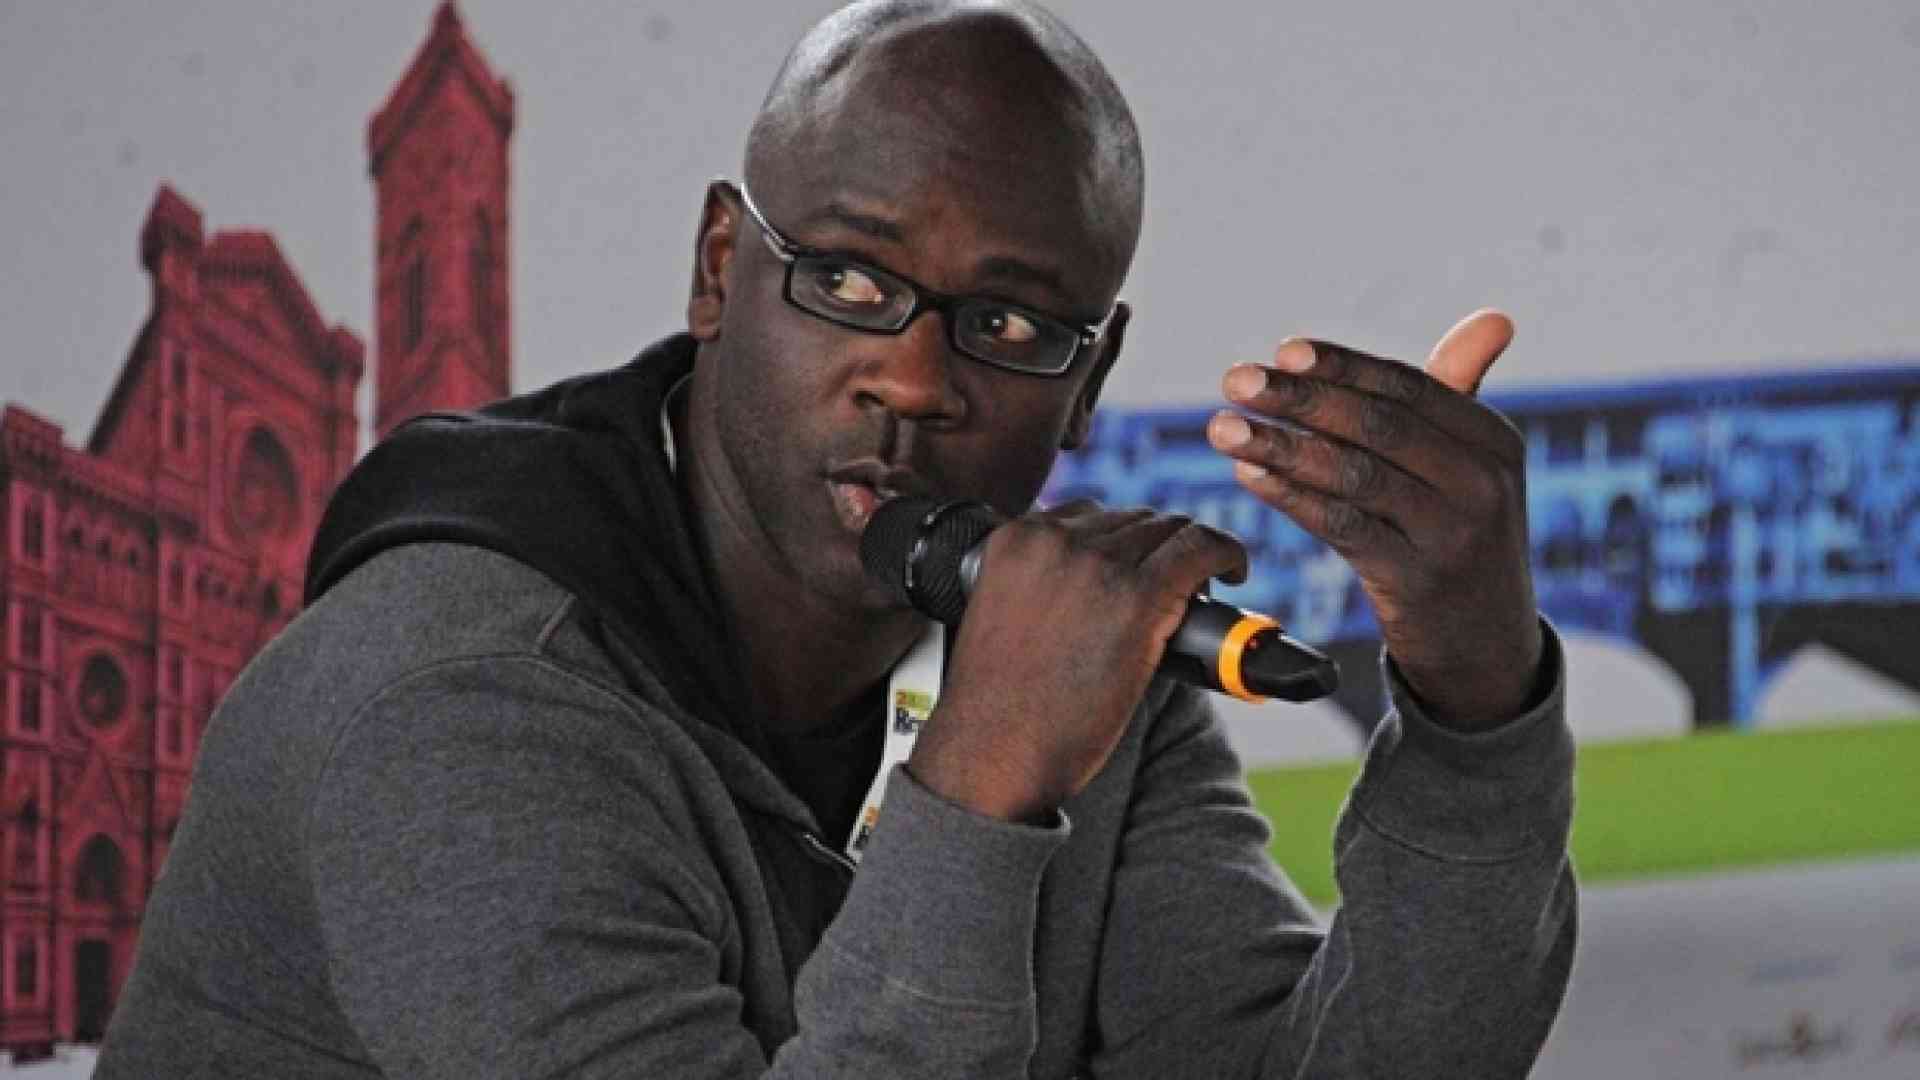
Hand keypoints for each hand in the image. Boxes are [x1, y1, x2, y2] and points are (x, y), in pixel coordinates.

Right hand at [908, 502, 1246, 821]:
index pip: (1086, 515)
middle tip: (1174, 587)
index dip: (1121, 542)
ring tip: (1202, 586)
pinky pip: (1201, 549)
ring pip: (1170, 531)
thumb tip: (1097, 583)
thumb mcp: (1000, 616)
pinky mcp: (1138, 596)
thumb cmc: (1000, 707)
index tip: (1135, 567)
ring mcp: (1097, 565)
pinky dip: (1226, 553)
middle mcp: (1054, 541)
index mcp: (1015, 540)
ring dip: (1191, 554)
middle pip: (1133, 521)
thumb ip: (1037, 584)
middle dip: (1157, 549)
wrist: (996, 756)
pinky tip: (1233, 571)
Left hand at [1206, 310, 1542, 730]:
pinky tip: (1249, 475)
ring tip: (1223, 427)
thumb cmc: (1460, 535)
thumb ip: (1459, 396)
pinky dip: (1291, 497)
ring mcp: (1451, 535)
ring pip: (1354, 475)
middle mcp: (1482, 483)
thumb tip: (1492, 318)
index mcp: (1494, 441)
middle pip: (1378, 425)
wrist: (1485, 645)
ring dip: (1280, 446)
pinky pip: (1341, 527)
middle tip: (1236, 379)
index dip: (1342, 367)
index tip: (1283, 351)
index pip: (1408, 387)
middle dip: (1300, 399)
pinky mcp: (1415, 581)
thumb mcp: (1473, 467)